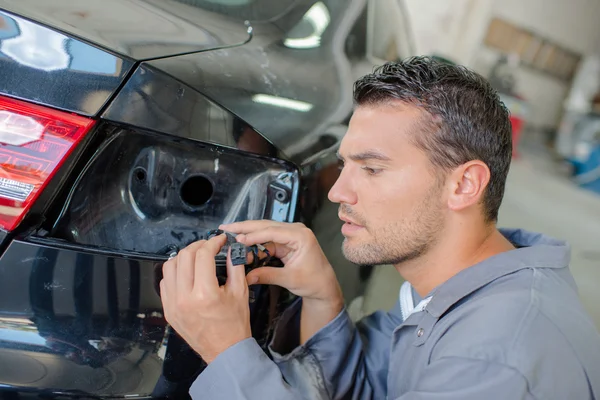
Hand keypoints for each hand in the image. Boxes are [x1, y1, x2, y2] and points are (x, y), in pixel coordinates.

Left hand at [160, 234, 250, 362]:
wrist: (224, 351)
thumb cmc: (234, 324)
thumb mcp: (240, 292)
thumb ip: (235, 266)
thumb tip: (230, 248)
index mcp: (205, 294)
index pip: (203, 256)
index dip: (213, 243)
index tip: (220, 241)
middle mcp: (184, 298)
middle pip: (184, 257)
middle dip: (198, 246)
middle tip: (209, 246)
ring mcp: (173, 305)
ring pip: (169, 267)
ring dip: (183, 257)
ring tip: (196, 257)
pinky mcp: (168, 310)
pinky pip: (164, 283)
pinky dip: (174, 272)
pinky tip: (186, 273)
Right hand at [220, 221, 343, 342]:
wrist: (324, 286)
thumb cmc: (313, 281)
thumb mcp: (290, 279)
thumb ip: (268, 275)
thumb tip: (246, 276)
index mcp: (301, 236)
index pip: (272, 231)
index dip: (253, 234)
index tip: (237, 239)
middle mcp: (295, 231)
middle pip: (266, 225)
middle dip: (245, 227)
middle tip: (225, 227)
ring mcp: (290, 234)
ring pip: (264, 230)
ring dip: (247, 232)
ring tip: (229, 232)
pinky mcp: (286, 241)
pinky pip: (267, 239)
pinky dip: (254, 241)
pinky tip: (241, 242)